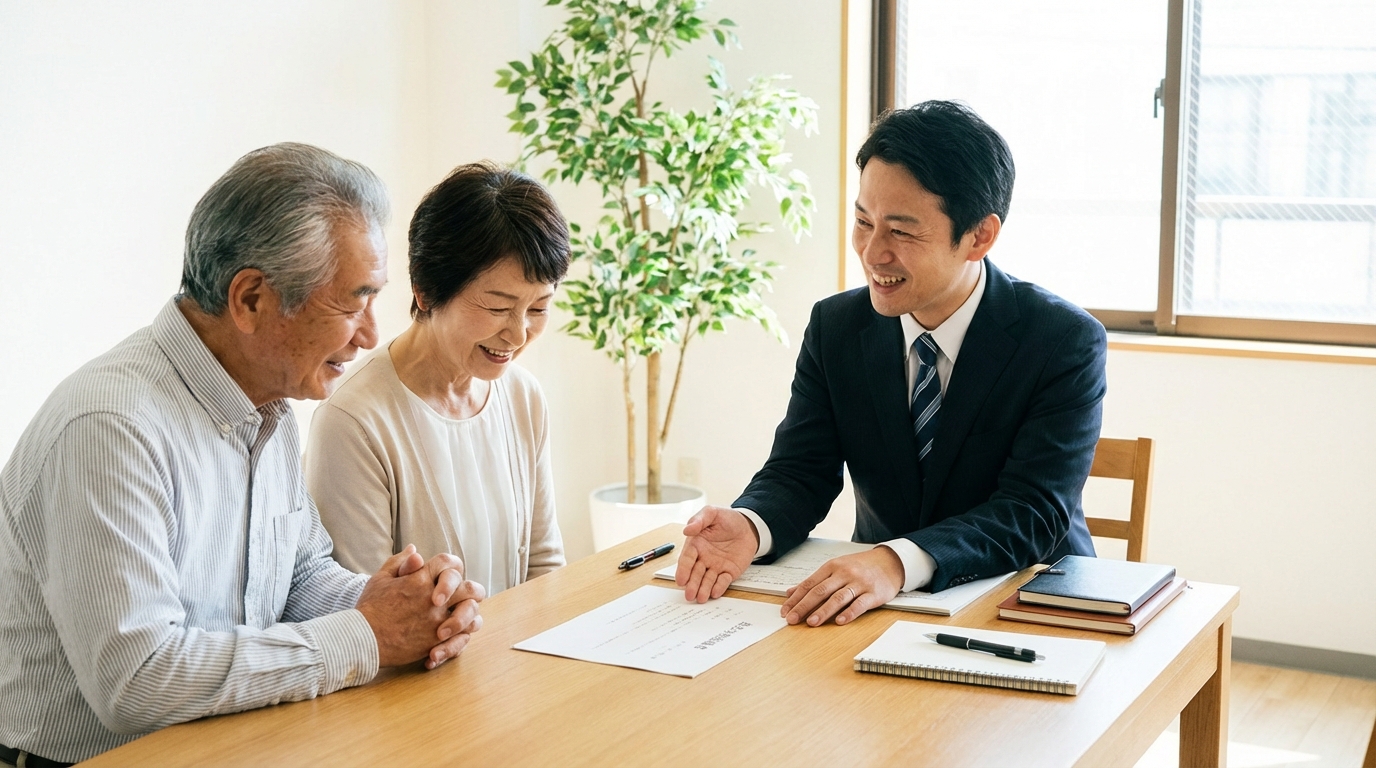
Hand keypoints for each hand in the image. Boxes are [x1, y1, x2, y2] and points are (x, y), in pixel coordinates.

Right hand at [356, 545, 486, 668]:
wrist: (362, 639)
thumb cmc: (370, 608)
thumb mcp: (381, 579)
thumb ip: (400, 563)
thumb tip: (415, 550)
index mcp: (420, 579)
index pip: (448, 562)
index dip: (450, 566)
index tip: (446, 575)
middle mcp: (433, 599)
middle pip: (470, 589)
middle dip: (471, 590)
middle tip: (465, 596)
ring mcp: (437, 621)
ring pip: (472, 615)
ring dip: (469, 615)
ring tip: (461, 617)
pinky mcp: (435, 641)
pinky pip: (462, 638)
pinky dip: (461, 637)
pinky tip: (453, 635)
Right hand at [675, 506, 758, 602]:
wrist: (748, 525)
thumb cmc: (726, 518)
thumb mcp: (712, 513)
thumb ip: (699, 520)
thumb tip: (687, 530)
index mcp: (696, 544)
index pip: (687, 559)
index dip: (683, 570)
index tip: (680, 580)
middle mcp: (703, 558)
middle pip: (695, 573)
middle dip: (692, 584)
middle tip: (689, 595)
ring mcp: (716, 566)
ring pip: (707, 580)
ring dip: (703, 589)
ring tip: (701, 598)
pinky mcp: (729, 571)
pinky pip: (723, 581)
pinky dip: (719, 587)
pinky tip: (715, 593)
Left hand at [780, 546, 904, 626]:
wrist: (889, 562)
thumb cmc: (859, 567)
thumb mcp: (835, 568)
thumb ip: (814, 581)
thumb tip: (790, 593)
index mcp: (832, 567)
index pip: (809, 584)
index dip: (796, 599)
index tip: (785, 611)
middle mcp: (844, 573)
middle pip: (820, 591)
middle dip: (804, 606)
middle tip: (792, 619)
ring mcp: (859, 583)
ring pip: (838, 598)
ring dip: (823, 611)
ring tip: (811, 622)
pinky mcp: (873, 593)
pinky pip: (860, 604)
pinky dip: (849, 613)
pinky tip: (840, 622)